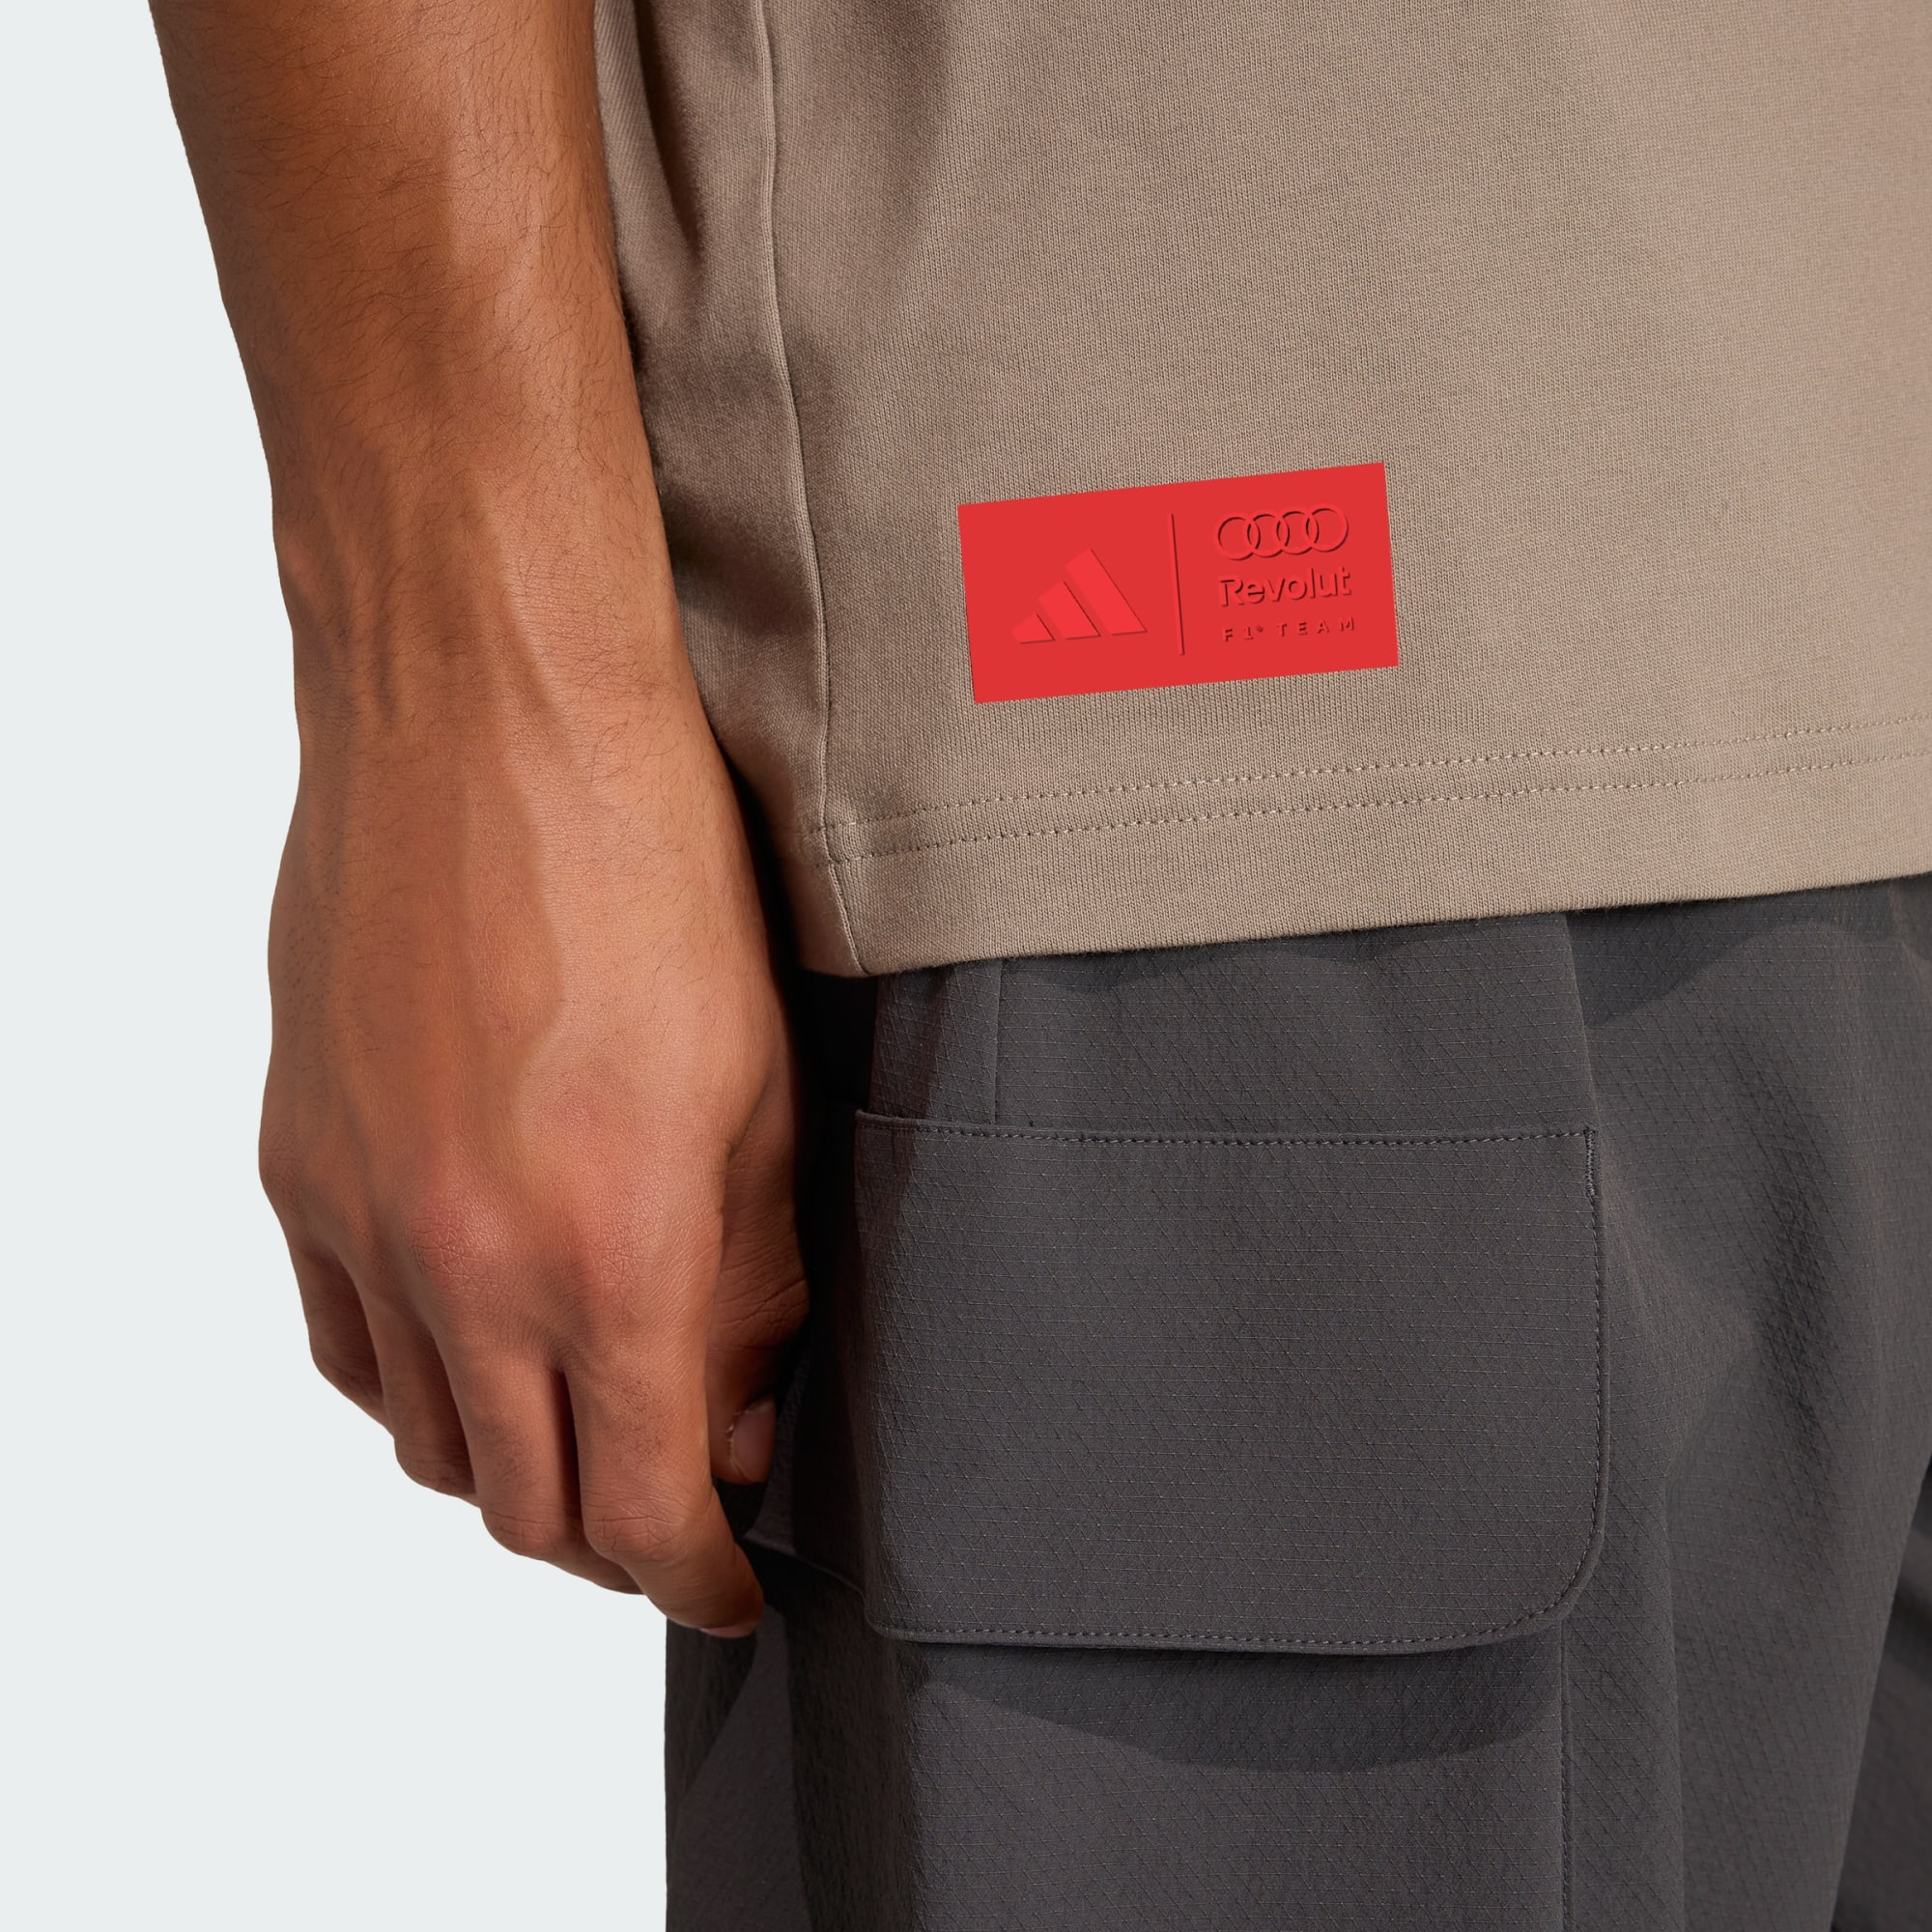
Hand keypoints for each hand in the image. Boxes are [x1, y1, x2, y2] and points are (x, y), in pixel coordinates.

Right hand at [259, 548, 799, 1631]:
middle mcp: (466, 1267)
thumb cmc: (653, 873)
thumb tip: (746, 1408)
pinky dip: (414, 1383)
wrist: (488, 720)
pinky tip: (472, 1341)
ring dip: (512, 1463)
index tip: (731, 1585)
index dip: (699, 1578)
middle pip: (523, 1506)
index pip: (647, 1509)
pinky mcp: (297, 1162)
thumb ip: (752, 1285)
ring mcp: (362, 1220)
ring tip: (583, 1416)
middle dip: (612, 1538)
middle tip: (674, 1503)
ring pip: (425, 1440)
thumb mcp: (765, 1094)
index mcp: (611, 1257)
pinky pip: (344, 1345)